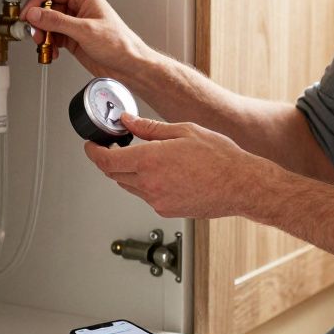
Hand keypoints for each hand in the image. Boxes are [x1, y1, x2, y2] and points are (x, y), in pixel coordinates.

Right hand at [21, 0, 154, 79]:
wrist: (129, 65)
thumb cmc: (119, 44)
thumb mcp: (85, 30)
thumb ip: (57, 21)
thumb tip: (36, 14)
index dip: (36, 3)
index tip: (27, 16)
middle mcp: (79, 7)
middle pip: (47, 9)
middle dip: (39, 22)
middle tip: (35, 33)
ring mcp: (75, 23)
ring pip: (48, 24)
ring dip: (42, 35)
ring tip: (43, 44)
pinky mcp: (73, 38)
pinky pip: (53, 38)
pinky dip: (48, 45)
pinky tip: (51, 52)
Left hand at [83, 113, 280, 218]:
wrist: (241, 185)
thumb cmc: (219, 157)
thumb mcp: (184, 131)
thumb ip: (149, 128)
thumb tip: (127, 122)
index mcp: (150, 161)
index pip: (106, 160)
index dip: (93, 152)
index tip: (91, 145)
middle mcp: (149, 184)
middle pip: (113, 174)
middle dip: (109, 160)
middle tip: (115, 146)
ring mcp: (157, 201)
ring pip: (129, 186)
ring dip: (128, 172)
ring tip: (145, 156)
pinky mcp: (166, 210)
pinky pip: (145, 195)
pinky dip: (145, 183)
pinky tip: (163, 172)